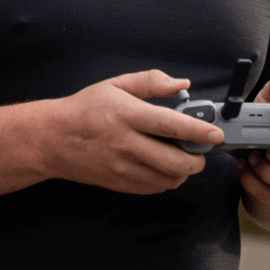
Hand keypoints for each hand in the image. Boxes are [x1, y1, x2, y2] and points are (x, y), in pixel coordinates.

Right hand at [39, 70, 223, 193]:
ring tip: (182, 155)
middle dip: (198, 158)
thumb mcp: (116, 84)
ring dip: (184, 170)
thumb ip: (151, 81)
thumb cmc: (85, 108)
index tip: (216, 133)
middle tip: (201, 149)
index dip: (198, 130)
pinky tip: (163, 164)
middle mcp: (125, 144)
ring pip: (169, 178)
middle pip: (175, 161)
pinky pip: (155, 187)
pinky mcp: (120, 183)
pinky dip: (167, 178)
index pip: (170, 125)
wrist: (53, 138)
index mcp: (126, 115)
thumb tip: (182, 84)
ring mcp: (122, 168)